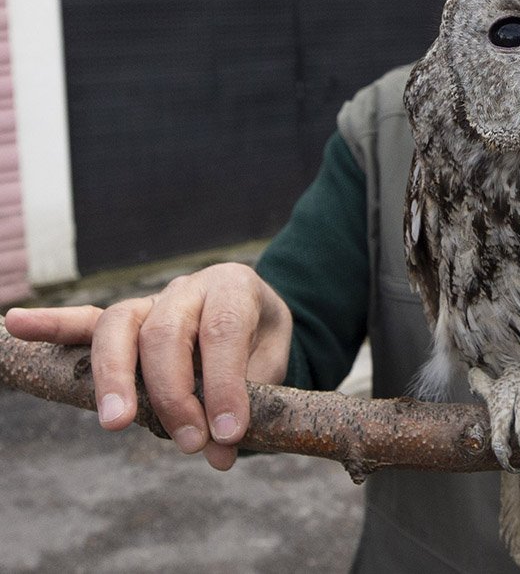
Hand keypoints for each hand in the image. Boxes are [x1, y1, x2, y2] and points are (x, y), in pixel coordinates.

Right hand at [4, 263, 291, 470]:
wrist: (258, 316)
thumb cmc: (262, 344)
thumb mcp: (272, 364)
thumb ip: (248, 403)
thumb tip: (220, 454)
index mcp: (233, 288)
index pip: (223, 331)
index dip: (223, 383)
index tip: (227, 433)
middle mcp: (188, 287)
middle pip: (165, 331)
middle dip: (174, 393)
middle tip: (189, 443)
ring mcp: (150, 301)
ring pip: (119, 325)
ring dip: (115, 376)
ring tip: (117, 423)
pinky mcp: (123, 321)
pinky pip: (83, 321)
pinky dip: (51, 324)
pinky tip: (16, 324)